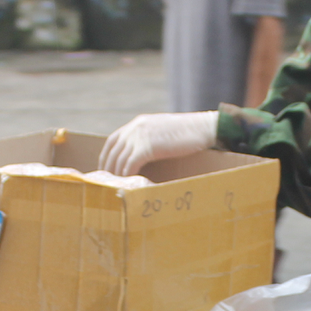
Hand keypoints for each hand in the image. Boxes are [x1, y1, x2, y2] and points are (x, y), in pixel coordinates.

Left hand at [101, 111, 219, 176]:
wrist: (204, 128)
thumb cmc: (190, 133)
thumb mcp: (164, 130)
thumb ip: (151, 137)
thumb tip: (145, 155)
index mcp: (138, 123)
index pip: (113, 141)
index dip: (107, 157)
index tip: (106, 170)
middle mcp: (135, 128)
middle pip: (113, 151)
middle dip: (108, 169)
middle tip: (108, 184)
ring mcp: (140, 136)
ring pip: (120, 160)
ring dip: (117, 175)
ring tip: (118, 188)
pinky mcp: (148, 146)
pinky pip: (130, 165)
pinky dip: (127, 176)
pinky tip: (130, 184)